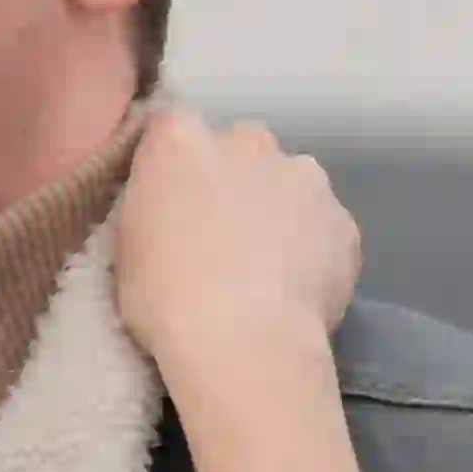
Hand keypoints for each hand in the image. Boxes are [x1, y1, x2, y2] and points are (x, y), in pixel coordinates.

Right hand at [106, 111, 355, 378]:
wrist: (244, 343)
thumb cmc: (165, 299)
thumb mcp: (128, 246)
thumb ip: (152, 205)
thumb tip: (170, 203)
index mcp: (182, 141)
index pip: (173, 128)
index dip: (176, 165)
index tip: (173, 202)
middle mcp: (248, 141)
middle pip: (242, 148)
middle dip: (236, 181)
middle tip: (224, 237)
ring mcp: (305, 177)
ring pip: (291, 183)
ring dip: (281, 210)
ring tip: (268, 268)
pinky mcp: (344, 221)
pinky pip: (325, 228)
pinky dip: (316, 248)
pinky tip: (300, 289)